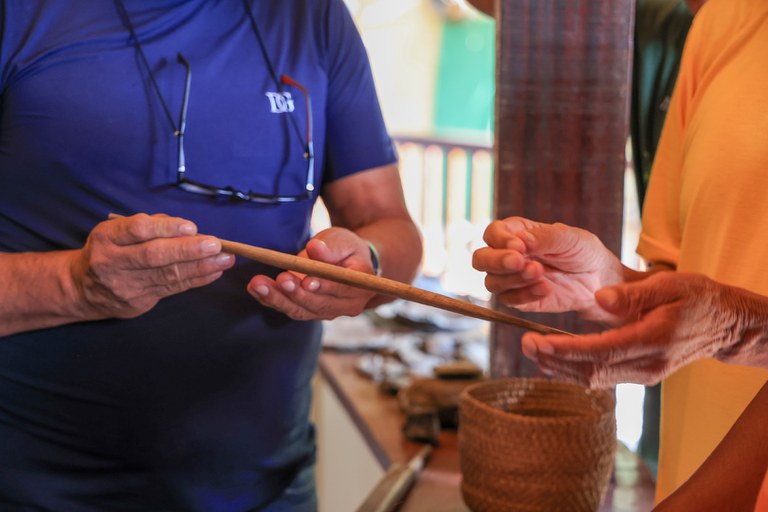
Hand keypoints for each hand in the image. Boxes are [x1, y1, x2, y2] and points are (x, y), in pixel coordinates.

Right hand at [71, 213, 234, 318]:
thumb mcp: (119, 230)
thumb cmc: (112, 250)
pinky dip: (195, 280)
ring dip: (200, 267)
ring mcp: (125, 285)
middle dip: (188, 250)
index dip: (166, 228)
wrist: (83, 288)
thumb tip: (188, 229)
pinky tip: (214, 272)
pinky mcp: (138, 302)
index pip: (137, 230)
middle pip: (154, 255)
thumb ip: (152, 225)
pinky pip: (171, 289)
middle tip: (215, 245)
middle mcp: (112, 261)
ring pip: (166, 275)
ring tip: (224, 259)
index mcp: (107, 237)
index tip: (191, 227)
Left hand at [247, 227, 376, 319]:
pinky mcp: (310, 312)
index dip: (324, 286)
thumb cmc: (346, 249)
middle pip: (319, 304)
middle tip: (279, 279)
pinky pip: (290, 309)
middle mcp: (347, 305)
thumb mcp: (343, 240)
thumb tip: (316, 249)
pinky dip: (271, 300)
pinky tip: (255, 289)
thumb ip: (332, 247)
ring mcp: (328, 312)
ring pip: (301, 310)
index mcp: (361, 285)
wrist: (346, 263)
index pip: (343, 289)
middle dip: (296, 293)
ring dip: (278, 299)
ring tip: (258, 284)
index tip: (306, 281)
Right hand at [472, 217, 623, 322]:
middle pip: (481, 259)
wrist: (599, 279)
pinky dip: (525, 295)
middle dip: (497, 261)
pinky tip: (545, 289)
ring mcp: (510, 279)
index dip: (500, 240)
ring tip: (540, 274)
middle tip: (519, 261)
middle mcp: (506, 255)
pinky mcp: (519, 300)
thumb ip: (544, 237)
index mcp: (514, 233)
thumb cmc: (582, 251)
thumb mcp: (568, 237)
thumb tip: (520, 240)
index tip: (520, 247)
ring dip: (514, 279)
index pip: (492, 233)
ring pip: (492, 282)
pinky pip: (509, 301)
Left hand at [521, 272, 767, 387]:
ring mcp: (645, 374)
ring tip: (532, 349)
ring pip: (594, 378)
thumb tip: (599, 297)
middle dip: (555, 359)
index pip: (600, 351)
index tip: (537, 341)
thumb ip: (633, 294)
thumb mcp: (669, 285)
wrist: (725, 323)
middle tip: (525, 343)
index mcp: (653, 340)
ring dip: (561, 367)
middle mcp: (648, 364)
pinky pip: (603, 376)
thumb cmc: (696, 297)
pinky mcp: (641, 374)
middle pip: (592, 370)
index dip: (565, 349)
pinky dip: (576, 368)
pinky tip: (556, 355)